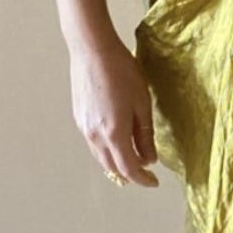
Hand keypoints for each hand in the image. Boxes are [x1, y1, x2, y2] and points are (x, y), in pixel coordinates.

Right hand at [69, 32, 159, 188]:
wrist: (92, 50)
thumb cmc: (122, 71)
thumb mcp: (142, 103)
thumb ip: (145, 134)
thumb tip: (150, 158)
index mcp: (114, 133)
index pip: (129, 168)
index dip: (142, 179)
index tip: (154, 182)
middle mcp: (95, 135)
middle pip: (112, 166)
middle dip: (129, 173)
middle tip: (145, 171)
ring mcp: (83, 127)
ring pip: (100, 157)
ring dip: (116, 162)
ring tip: (132, 158)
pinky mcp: (78, 118)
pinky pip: (93, 144)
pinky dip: (106, 150)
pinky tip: (115, 141)